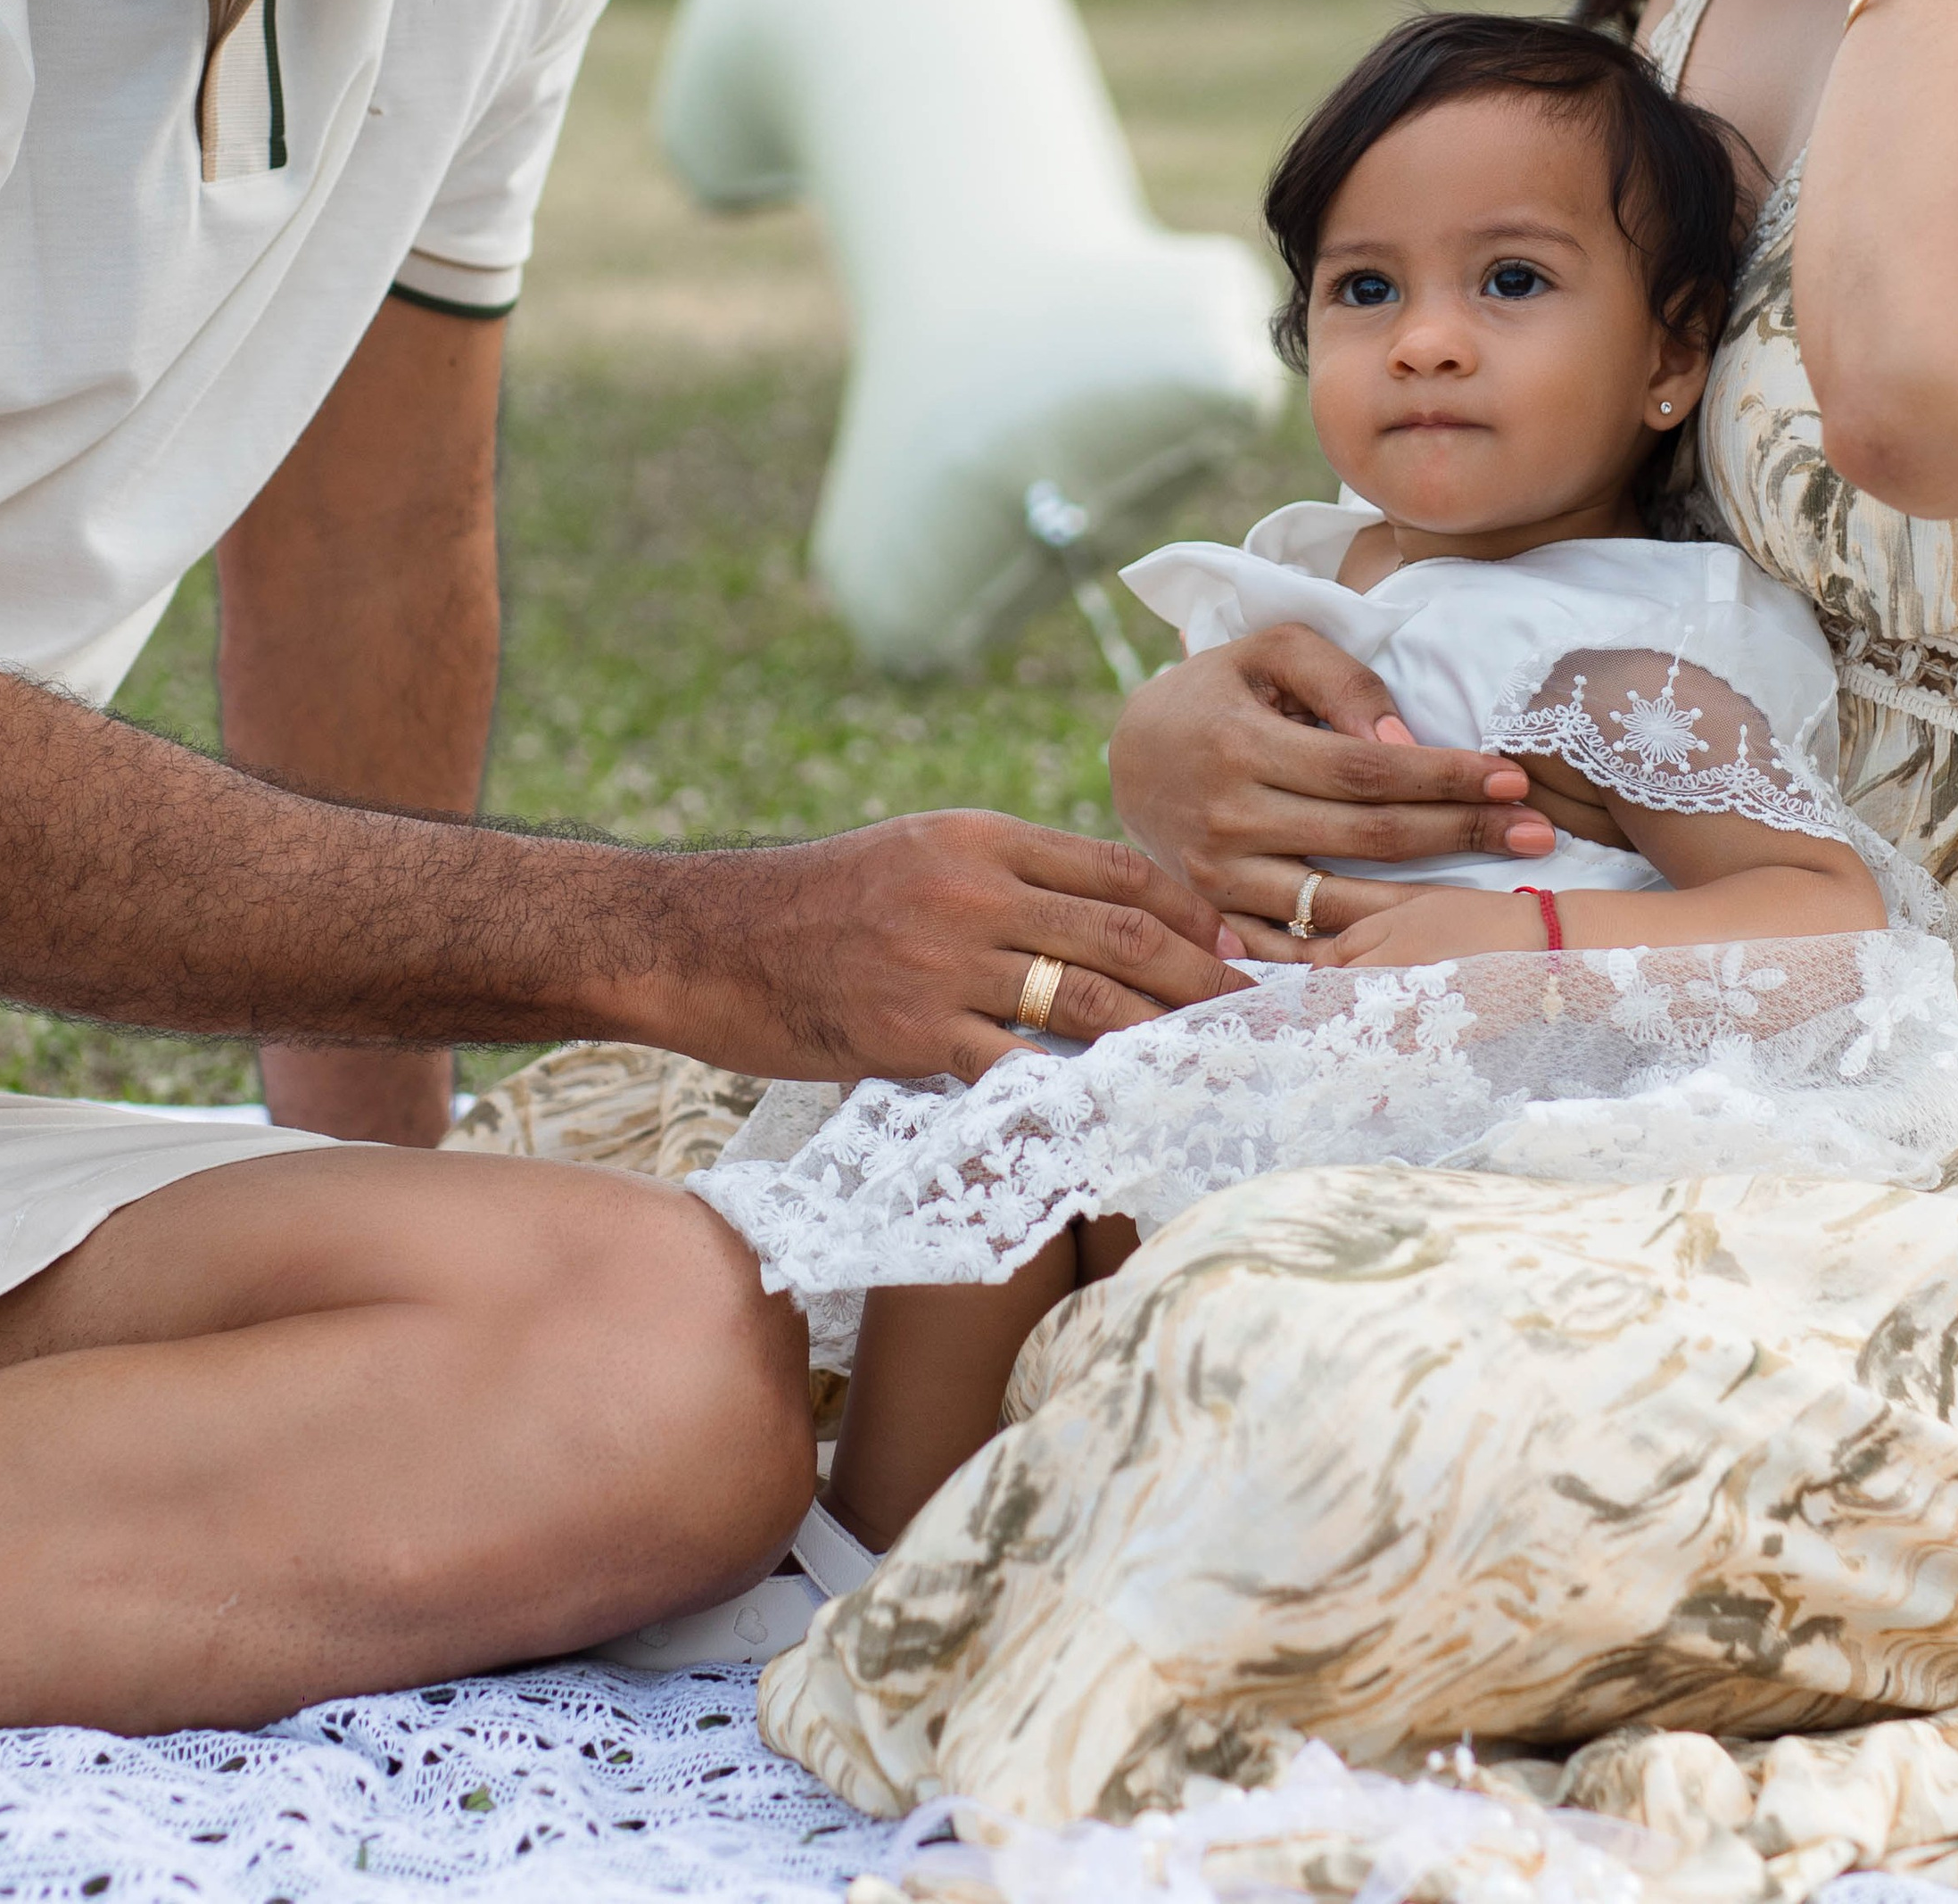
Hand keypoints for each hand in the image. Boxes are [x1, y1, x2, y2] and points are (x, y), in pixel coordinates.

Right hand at [647, 810, 1248, 1086]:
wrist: (703, 938)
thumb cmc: (813, 904)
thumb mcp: (914, 856)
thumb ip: (999, 880)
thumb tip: (1089, 920)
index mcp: (978, 837)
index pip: (1115, 867)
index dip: (1188, 911)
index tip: (1233, 948)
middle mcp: (971, 890)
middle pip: (1120, 934)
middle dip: (1200, 980)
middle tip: (1254, 1019)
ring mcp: (942, 963)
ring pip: (1086, 1004)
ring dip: (1162, 1041)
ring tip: (1210, 1072)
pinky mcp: (912, 1033)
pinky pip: (1017, 1071)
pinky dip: (1076, 1098)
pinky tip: (1120, 1121)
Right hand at [1105, 625, 1554, 952]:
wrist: (1129, 753)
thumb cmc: (1219, 691)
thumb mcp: (1269, 651)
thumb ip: (1340, 681)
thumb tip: (1402, 744)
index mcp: (1241, 746)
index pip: (1365, 769)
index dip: (1444, 777)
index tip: (1513, 778)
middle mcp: (1228, 818)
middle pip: (1368, 836)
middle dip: (1462, 834)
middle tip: (1539, 834)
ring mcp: (1218, 879)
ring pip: (1341, 903)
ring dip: (1429, 905)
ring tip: (1503, 897)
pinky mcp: (1216, 917)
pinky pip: (1295, 948)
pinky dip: (1359, 953)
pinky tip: (1421, 948)